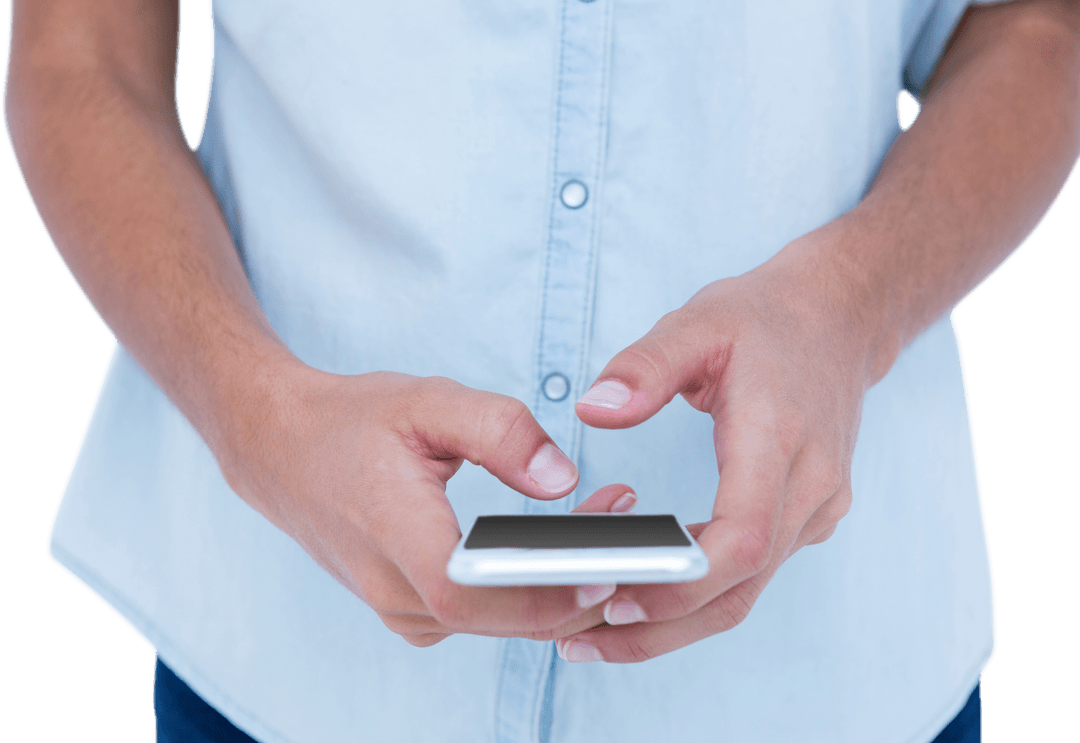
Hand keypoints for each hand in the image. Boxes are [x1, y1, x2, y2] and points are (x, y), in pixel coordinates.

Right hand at [213, 367, 636, 646]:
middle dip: (581, 585)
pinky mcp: (413, 611)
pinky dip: (531, 592)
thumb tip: (561, 480)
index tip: (610, 569)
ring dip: (563, 588)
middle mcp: (396, 593)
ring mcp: (403, 611)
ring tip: (609, 523)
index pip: (477, 593)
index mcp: (396, 537)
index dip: (546, 594)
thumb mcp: (428, 401)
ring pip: (502, 623)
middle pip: (506, 619)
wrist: (282, 450)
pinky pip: (487, 617)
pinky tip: (562, 549)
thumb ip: (500, 431)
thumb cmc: (352, 422)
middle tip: (634, 530)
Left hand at [557, 230, 878, 662]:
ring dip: (676, 623)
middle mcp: (808, 486)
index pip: (744, 537)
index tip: (618, 597)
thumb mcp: (698, 321)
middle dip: (662, 625)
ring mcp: (815, 507)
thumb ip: (644, 367)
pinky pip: (753, 574)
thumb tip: (592, 410)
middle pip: (740, 588)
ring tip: (598, 634)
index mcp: (779, 438)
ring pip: (746, 593)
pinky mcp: (806, 516)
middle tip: (582, 640)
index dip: (683, 581)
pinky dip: (700, 597)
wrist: (839, 319)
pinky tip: (647, 597)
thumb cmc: (766, 319)